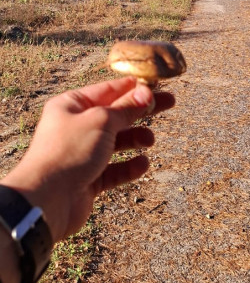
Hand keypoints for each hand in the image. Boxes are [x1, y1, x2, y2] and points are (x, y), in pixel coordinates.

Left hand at [3, 77, 173, 243]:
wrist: (46, 199)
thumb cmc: (68, 151)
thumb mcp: (101, 121)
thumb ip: (125, 109)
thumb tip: (146, 93)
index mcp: (71, 105)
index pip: (107, 90)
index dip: (133, 87)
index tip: (156, 83)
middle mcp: (75, 127)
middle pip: (116, 115)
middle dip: (142, 110)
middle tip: (170, 102)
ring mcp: (82, 154)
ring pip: (116, 142)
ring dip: (135, 139)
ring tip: (150, 140)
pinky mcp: (88, 179)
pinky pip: (114, 170)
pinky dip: (129, 167)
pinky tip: (142, 164)